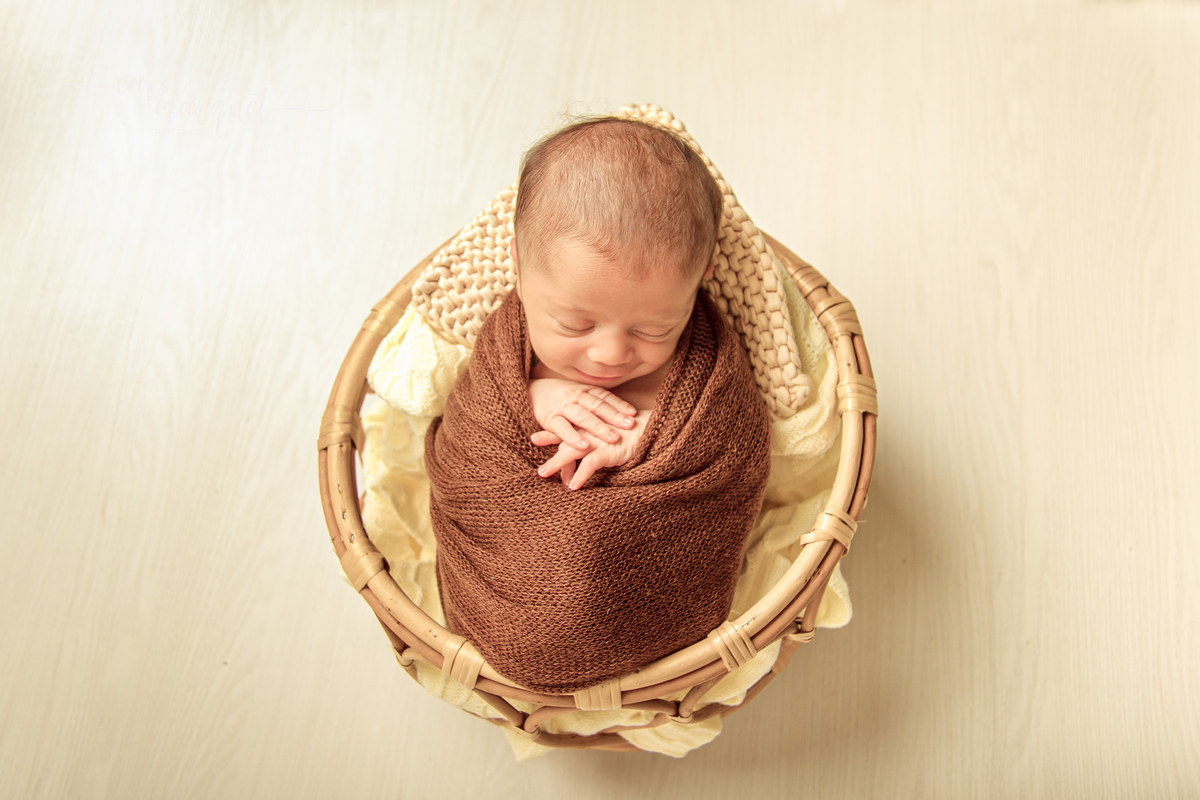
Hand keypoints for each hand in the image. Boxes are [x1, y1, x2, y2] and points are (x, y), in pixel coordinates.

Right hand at [528, 378, 636, 451]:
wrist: (530, 390)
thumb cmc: (561, 395)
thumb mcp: (579, 393)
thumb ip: (597, 401)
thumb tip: (624, 411)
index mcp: (585, 390)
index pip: (605, 397)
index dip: (620, 405)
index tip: (634, 414)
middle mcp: (575, 396)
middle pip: (598, 406)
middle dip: (615, 417)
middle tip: (630, 426)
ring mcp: (563, 407)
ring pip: (583, 416)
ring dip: (599, 427)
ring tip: (614, 438)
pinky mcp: (549, 419)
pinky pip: (562, 428)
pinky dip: (573, 437)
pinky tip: (584, 446)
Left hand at [532, 411, 649, 489]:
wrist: (651, 431)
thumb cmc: (628, 434)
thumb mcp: (606, 434)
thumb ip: (592, 439)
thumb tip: (579, 456)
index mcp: (588, 424)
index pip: (565, 426)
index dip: (549, 431)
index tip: (533, 437)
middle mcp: (590, 430)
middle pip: (564, 435)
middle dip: (547, 443)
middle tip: (530, 445)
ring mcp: (598, 440)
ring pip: (572, 450)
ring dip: (556, 463)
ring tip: (542, 473)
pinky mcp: (609, 451)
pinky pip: (591, 464)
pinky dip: (581, 475)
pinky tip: (572, 487)